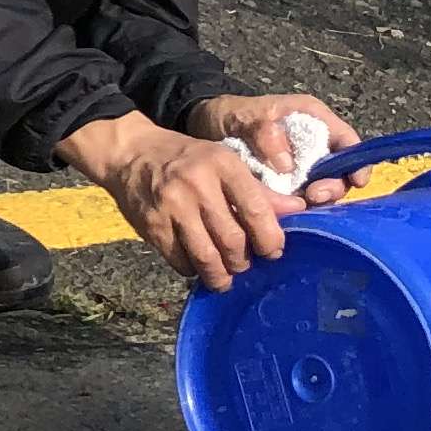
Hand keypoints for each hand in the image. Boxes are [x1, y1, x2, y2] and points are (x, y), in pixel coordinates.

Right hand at [60, 112, 296, 291]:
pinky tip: (197, 265)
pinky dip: (193, 270)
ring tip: (224, 277)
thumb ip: (260, 190)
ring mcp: (172, 206)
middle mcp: (197, 185)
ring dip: (220, 275)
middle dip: (243, 261)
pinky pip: (180, 261)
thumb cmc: (188, 159)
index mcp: (223, 165)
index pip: (256, 210)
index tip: (273, 251)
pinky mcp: (152, 225)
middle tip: (245, 264)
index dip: (270, 238)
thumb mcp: (225, 163)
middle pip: (232, 239)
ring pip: (206, 256)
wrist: (131, 153)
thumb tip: (299, 210)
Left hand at [193, 89, 361, 205]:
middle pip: (338, 172)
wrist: (204, 127)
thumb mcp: (246, 115)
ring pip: (320, 190)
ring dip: (314, 203)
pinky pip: (297, 201)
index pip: (348, 142)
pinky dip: (296, 210)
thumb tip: (286, 165)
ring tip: (299, 208)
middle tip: (313, 196)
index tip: (355, 181)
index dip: (357, 162)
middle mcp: (313, 146)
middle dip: (332, 187)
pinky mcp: (285, 187)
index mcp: (313, 120)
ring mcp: (300, 168)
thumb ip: (266, 132)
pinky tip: (286, 218)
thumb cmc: (231, 114)